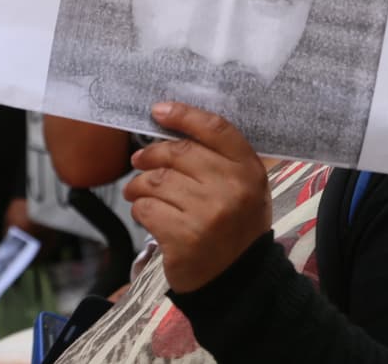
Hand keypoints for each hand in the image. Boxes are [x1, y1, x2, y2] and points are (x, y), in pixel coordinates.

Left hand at [123, 102, 271, 293]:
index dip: (184, 116)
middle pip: (178, 153)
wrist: (237, 277)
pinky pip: (146, 209)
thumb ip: (219, 159)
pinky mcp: (183, 236)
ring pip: (156, 181)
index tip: (159, 110)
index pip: (215, 129)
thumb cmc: (235, 225)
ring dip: (139, 185)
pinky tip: (148, 214)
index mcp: (248, 169)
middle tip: (140, 160)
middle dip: (151, 154)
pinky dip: (140, 209)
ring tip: (139, 191)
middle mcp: (231, 187)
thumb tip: (172, 133)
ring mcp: (208, 213)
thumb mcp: (243, 187)